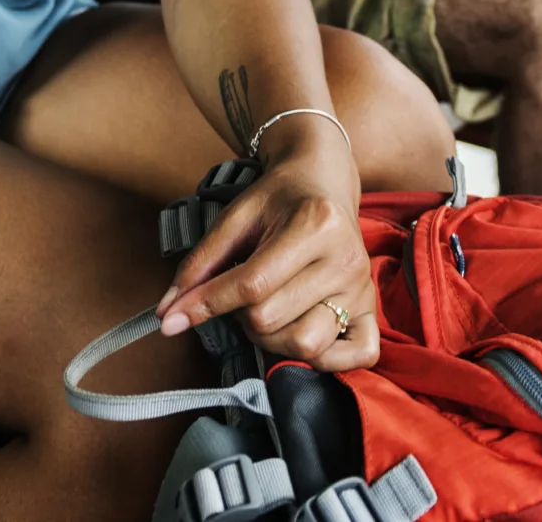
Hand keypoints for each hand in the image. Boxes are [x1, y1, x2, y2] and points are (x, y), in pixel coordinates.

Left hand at [157, 133, 375, 372]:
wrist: (323, 181)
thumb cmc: (279, 199)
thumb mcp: (236, 217)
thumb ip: (200, 263)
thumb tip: (169, 313)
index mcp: (315, 224)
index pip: (251, 285)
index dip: (206, 304)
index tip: (172, 319)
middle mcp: (345, 259)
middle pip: (271, 319)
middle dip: (240, 315)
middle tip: (241, 294)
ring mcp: (362, 287)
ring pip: (306, 345)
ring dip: (272, 339)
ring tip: (269, 310)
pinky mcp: (373, 309)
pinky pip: (357, 357)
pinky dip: (326, 361)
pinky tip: (301, 333)